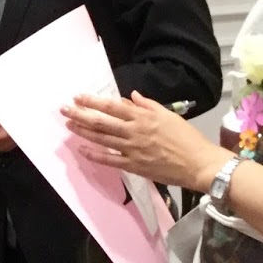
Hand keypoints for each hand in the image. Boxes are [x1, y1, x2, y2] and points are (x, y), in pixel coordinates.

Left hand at [62, 91, 230, 189]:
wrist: (199, 163)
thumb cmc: (187, 138)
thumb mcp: (168, 115)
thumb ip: (148, 105)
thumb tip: (131, 96)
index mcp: (143, 117)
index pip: (112, 106)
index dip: (93, 101)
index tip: (78, 97)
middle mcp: (134, 131)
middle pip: (101, 122)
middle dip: (80, 114)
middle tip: (64, 109)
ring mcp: (132, 149)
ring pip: (102, 139)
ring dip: (83, 132)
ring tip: (69, 125)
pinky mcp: (133, 166)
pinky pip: (109, 160)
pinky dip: (94, 155)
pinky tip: (82, 150)